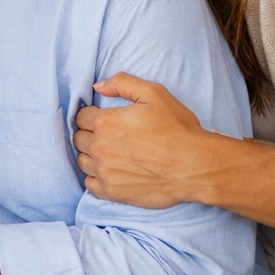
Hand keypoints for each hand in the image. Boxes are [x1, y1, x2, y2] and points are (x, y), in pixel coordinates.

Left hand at [74, 72, 214, 208]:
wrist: (195, 166)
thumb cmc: (177, 129)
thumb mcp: (154, 93)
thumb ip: (122, 82)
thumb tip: (98, 87)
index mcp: (105, 122)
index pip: (81, 116)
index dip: (92, 115)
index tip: (105, 119)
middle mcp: (100, 147)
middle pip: (79, 138)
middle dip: (90, 134)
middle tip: (110, 136)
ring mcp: (104, 172)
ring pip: (83, 161)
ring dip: (92, 156)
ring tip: (111, 153)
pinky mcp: (112, 192)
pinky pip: (90, 184)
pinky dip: (97, 177)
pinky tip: (112, 171)